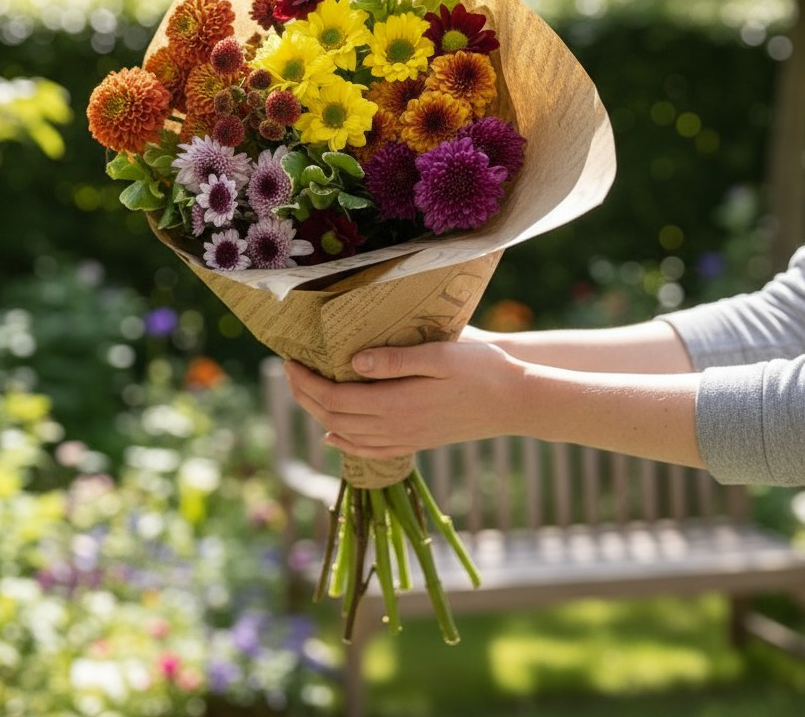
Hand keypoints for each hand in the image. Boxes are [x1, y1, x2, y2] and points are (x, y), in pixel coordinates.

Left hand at [283, 339, 522, 458]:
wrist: (515, 402)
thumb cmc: (482, 369)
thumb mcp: (439, 355)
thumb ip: (395, 359)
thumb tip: (353, 362)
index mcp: (397, 404)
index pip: (334, 398)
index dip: (306, 382)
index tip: (289, 360)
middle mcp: (396, 427)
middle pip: (333, 418)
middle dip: (304, 396)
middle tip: (288, 369)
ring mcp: (406, 438)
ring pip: (347, 435)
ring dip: (318, 415)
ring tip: (303, 391)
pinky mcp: (417, 441)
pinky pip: (369, 451)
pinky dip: (344, 444)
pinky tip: (333, 436)